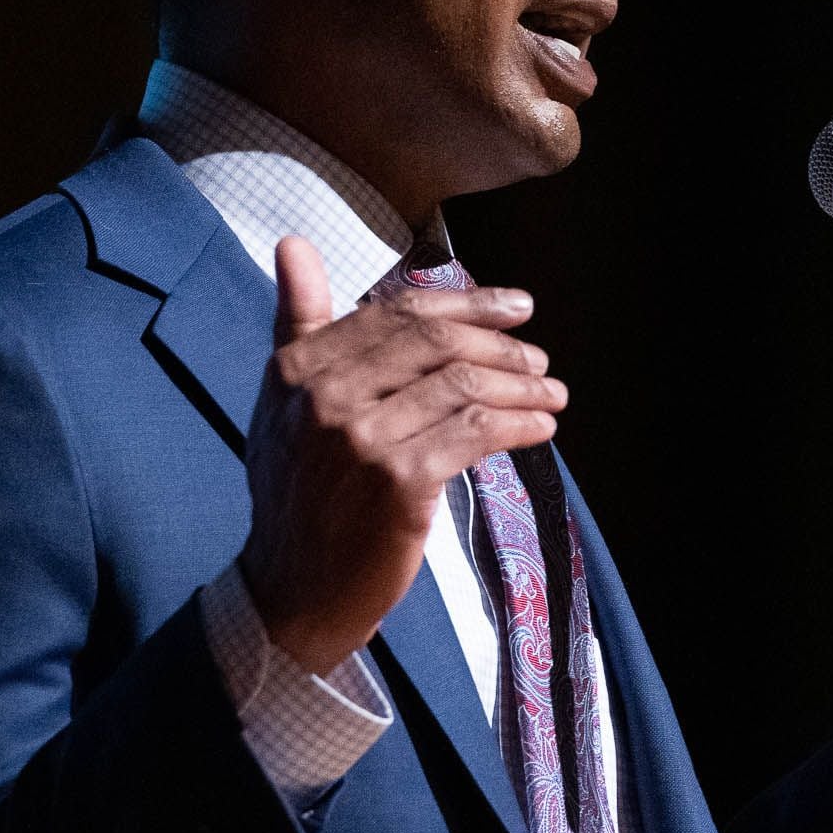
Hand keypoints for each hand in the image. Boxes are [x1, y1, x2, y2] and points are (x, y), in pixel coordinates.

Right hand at [238, 237, 565, 672]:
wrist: (293, 590)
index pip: (397, 313)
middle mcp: (324, 397)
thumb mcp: (281, 401)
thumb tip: (292, 243)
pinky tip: (540, 429)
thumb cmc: (297, 492)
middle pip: (434, 343)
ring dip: (520, 387)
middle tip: (539, 357)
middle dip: (501, 344)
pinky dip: (517, 426)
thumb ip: (297, 323)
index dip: (466, 304)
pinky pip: (474, 434)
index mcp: (297, 368)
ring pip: (462, 386)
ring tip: (551, 394)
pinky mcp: (399, 484)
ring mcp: (361, 440)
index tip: (515, 306)